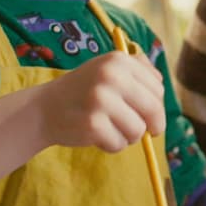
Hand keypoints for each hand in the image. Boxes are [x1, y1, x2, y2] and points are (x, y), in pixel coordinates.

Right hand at [37, 50, 165, 150]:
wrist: (44, 108)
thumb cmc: (84, 92)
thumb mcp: (108, 70)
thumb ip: (137, 70)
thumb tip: (162, 82)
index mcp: (119, 60)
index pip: (158, 90)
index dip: (156, 107)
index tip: (146, 115)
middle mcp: (111, 76)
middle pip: (154, 110)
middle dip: (150, 126)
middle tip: (137, 130)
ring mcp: (100, 100)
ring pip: (138, 131)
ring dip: (128, 137)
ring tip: (110, 128)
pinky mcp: (92, 124)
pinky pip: (119, 144)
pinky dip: (112, 145)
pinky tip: (97, 135)